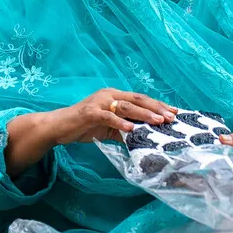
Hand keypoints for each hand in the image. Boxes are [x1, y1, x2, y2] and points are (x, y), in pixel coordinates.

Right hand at [47, 89, 177, 144]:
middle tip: (170, 117)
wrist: (59, 126)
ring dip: (143, 114)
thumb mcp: (108, 128)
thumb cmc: (84, 126)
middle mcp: (109, 95)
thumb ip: (124, 129)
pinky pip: (109, 117)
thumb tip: (143, 137)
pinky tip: (131, 129)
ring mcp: (99, 102)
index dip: (158, 104)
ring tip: (157, 121)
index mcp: (114, 95)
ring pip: (126, 106)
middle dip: (156, 108)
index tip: (173, 111)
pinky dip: (121, 122)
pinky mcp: (90, 113)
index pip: (140, 99)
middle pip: (137, 99)